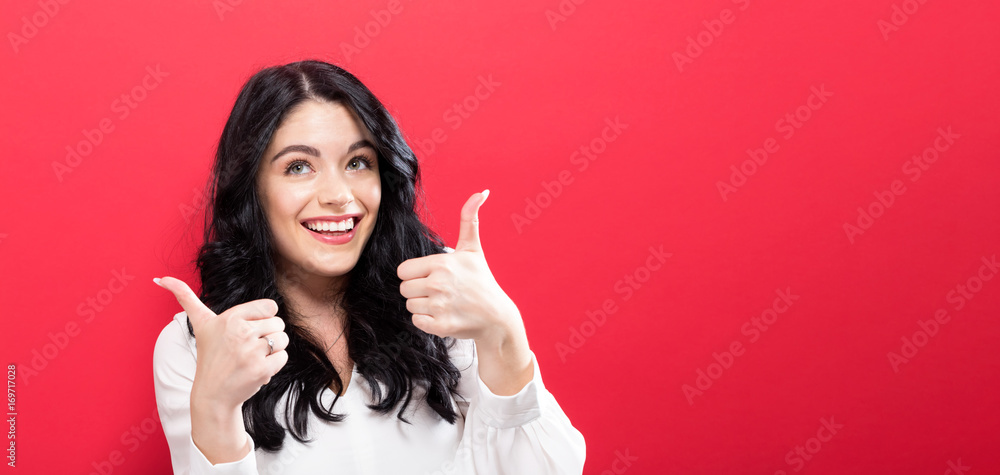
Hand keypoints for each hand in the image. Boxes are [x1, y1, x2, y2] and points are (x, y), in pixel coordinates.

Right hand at [154, 276, 288, 410]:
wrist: (213, 394)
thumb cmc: (210, 355)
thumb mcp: (200, 323)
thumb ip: (184, 297)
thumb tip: (161, 278)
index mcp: (230, 317)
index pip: (270, 307)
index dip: (263, 319)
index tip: (247, 330)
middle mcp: (240, 332)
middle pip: (279, 323)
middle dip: (268, 336)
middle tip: (247, 348)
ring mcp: (251, 352)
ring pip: (283, 340)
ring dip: (273, 350)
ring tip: (253, 358)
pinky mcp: (261, 369)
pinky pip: (283, 357)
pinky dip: (275, 364)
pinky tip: (258, 368)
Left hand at [397, 190, 523, 345]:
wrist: (496, 317)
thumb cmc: (481, 281)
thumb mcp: (473, 249)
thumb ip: (469, 219)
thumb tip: (482, 192)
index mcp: (441, 263)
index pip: (403, 270)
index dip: (415, 274)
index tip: (432, 276)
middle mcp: (438, 284)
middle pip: (404, 288)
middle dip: (418, 291)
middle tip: (439, 291)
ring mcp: (439, 306)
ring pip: (409, 305)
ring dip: (422, 306)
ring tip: (443, 303)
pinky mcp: (440, 325)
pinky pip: (416, 321)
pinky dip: (427, 321)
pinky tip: (443, 315)